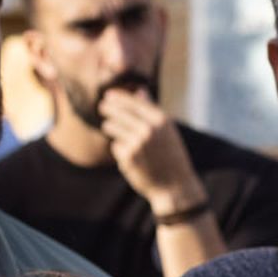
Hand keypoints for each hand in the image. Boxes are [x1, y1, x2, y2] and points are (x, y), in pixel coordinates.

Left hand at [98, 88, 205, 213]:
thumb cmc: (171, 156)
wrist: (175, 186)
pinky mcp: (127, 158)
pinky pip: (115, 146)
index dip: (118, 97)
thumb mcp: (168, 131)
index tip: (108, 95)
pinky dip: (120, 150)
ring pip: (111, 127)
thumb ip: (152, 110)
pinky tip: (132, 157)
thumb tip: (140, 90)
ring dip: (111, 128)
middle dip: (108, 109)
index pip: (133, 102)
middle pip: (117, 111)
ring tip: (122, 135)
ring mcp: (137, 143)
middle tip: (102, 108)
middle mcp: (149, 130)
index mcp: (161, 121)